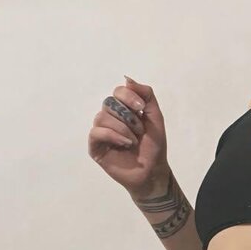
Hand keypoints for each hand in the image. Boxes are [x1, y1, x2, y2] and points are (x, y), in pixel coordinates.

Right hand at [88, 74, 168, 193]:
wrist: (152, 170)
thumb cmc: (154, 145)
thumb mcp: (155, 116)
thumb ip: (146, 94)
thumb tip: (127, 79)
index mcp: (123, 109)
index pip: (118, 91)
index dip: (128, 97)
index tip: (141, 108)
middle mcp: (110, 118)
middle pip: (109, 102)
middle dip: (128, 116)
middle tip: (139, 130)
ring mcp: (101, 132)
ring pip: (102, 117)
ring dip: (123, 128)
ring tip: (133, 141)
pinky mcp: (95, 146)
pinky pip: (96, 132)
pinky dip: (112, 135)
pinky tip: (125, 143)